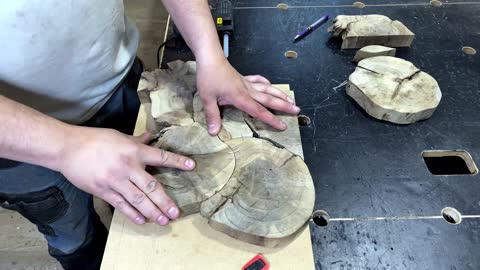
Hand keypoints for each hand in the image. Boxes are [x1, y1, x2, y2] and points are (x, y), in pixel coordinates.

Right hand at [59, 127, 194, 225]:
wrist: (67, 149)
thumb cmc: (95, 140)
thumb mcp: (119, 136)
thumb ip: (136, 141)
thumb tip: (150, 137)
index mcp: (133, 151)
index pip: (160, 157)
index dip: (177, 162)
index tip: (192, 166)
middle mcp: (127, 167)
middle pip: (151, 186)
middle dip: (165, 200)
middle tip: (176, 213)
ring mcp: (115, 180)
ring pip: (138, 199)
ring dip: (152, 211)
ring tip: (163, 220)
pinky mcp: (103, 191)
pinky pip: (121, 205)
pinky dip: (132, 214)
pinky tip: (142, 220)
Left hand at [196, 59, 300, 134]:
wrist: (210, 57)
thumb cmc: (208, 77)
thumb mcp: (207, 98)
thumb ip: (212, 116)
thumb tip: (213, 132)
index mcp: (241, 97)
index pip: (259, 111)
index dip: (272, 120)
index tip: (283, 126)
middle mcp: (247, 90)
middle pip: (269, 99)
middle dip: (284, 106)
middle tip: (297, 110)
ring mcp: (246, 83)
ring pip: (267, 89)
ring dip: (279, 94)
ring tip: (291, 99)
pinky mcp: (242, 77)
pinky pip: (257, 80)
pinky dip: (265, 82)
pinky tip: (269, 84)